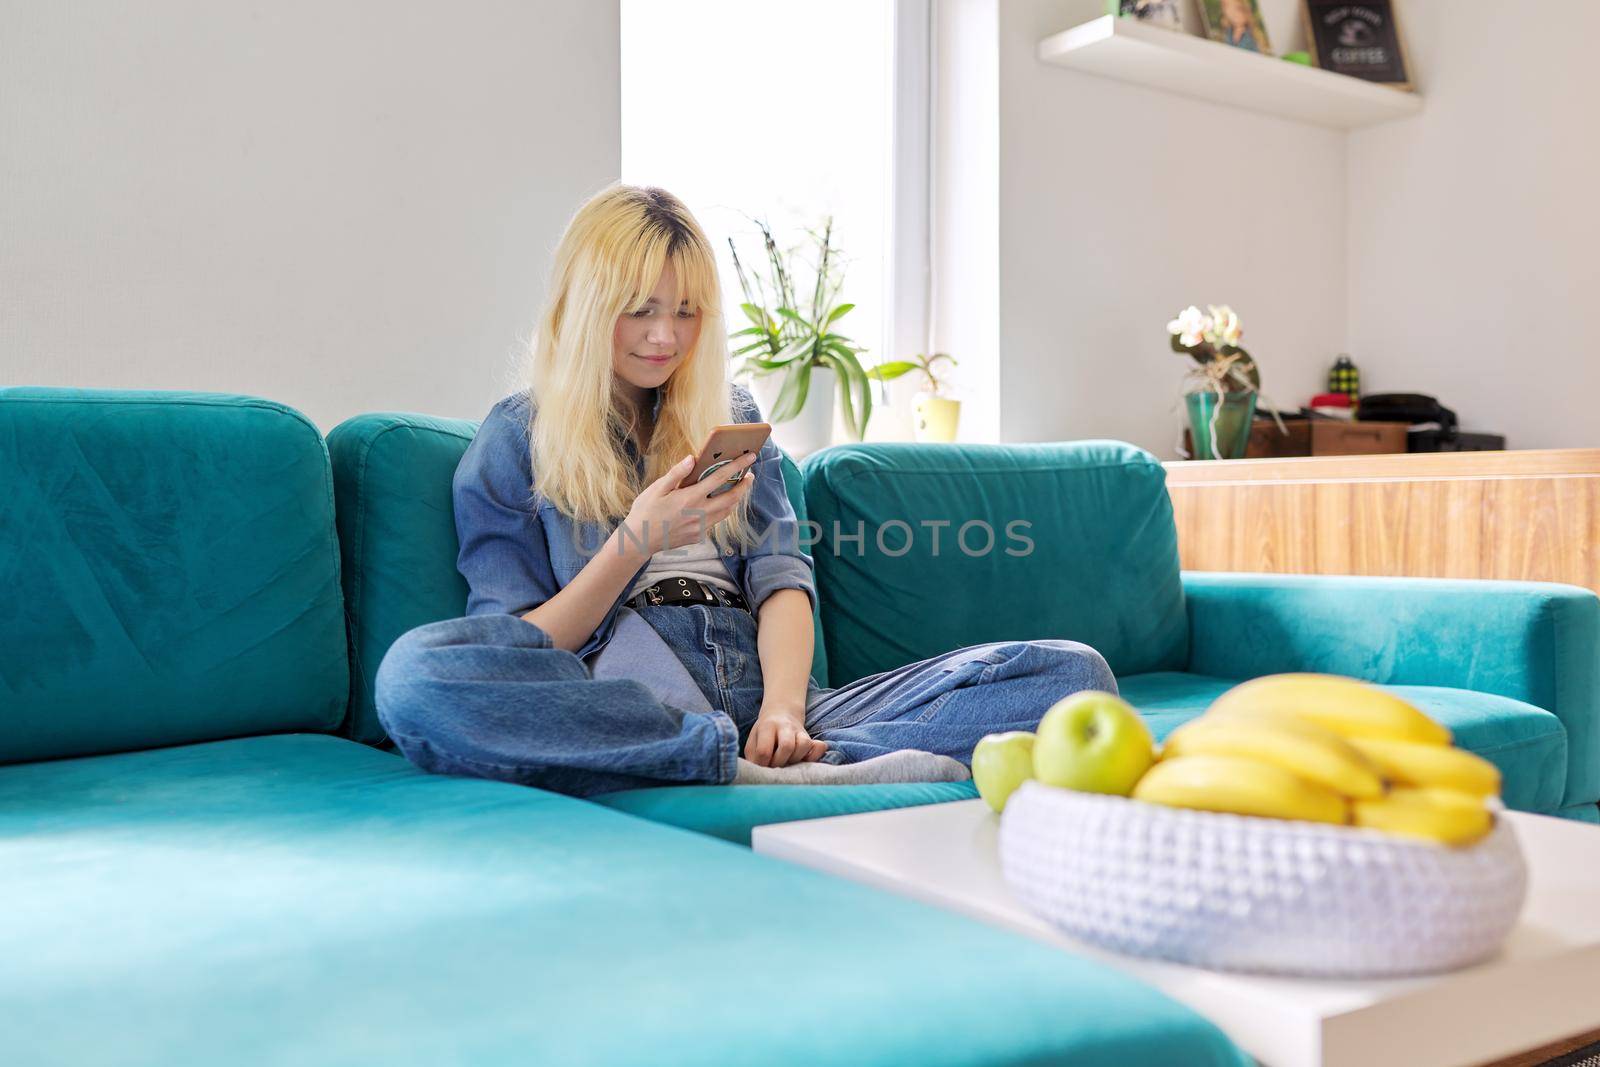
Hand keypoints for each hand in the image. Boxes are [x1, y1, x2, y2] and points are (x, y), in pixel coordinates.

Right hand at [620, 451, 757, 556]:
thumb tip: (692, 458)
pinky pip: (715, 521)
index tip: (750, 458)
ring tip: (738, 489)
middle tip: (750, 476)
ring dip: (735, 499)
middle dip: (744, 486)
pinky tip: (717, 504)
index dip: (737, 466)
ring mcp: (700, 527)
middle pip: (731, 498)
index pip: (720, 478)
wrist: (639, 541)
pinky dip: (721, 511)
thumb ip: (676, 473)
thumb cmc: (645, 511)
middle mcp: (699, 513)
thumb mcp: (656, 489)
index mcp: (690, 498)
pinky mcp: (698, 536)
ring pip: (726, 512)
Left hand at [745, 707, 827, 766]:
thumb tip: (758, 775)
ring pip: (804, 744)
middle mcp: (785, 727)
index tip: (762, 767)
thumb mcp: (752, 742)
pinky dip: (814, 757)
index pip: (764, 750)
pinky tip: (804, 760)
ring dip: (796, 759)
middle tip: (775, 766)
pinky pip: (819, 747)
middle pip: (787, 746)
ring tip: (788, 762)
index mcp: (767, 727)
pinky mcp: (811, 738)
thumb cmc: (763, 735)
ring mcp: (800, 731)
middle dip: (780, 762)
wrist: (780, 714)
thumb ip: (753, 757)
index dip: (762, 764)